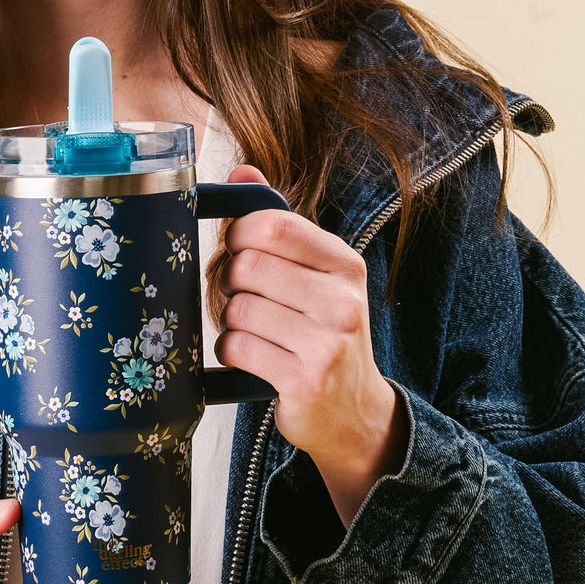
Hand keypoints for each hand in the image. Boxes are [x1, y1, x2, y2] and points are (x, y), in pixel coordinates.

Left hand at [215, 165, 406, 522]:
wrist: (354, 412)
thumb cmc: (322, 332)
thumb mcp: (313, 274)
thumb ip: (277, 222)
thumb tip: (241, 171)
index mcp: (345, 264)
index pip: (273, 225)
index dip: (239, 234)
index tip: (238, 248)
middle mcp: (343, 300)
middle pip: (247, 265)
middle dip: (230, 281)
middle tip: (243, 296)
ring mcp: (327, 342)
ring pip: (237, 309)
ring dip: (231, 321)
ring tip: (254, 331)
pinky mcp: (304, 379)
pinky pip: (237, 347)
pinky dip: (231, 351)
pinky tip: (251, 357)